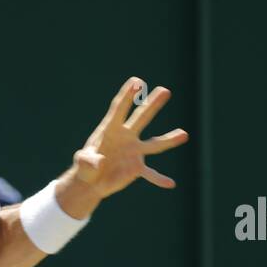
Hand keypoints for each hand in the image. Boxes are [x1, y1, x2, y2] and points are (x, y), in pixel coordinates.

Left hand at [69, 77, 188, 203]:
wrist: (91, 182)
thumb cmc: (85, 166)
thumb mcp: (82, 164)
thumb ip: (88, 160)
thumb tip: (100, 162)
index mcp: (110, 130)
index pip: (119, 109)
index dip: (128, 96)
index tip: (137, 82)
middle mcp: (126, 137)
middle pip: (141, 118)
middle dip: (152, 104)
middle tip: (165, 90)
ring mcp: (134, 152)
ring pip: (154, 144)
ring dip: (169, 140)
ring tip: (184, 134)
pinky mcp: (136, 168)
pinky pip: (150, 174)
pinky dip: (159, 179)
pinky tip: (170, 183)